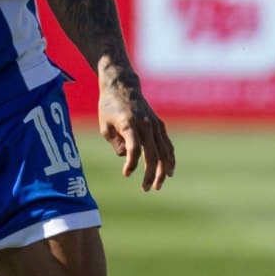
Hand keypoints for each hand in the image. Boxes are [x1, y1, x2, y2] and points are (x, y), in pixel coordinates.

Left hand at [97, 73, 175, 191]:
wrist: (122, 86)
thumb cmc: (109, 107)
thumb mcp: (104, 126)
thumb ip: (115, 142)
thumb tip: (127, 156)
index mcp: (129, 124)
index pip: (134, 149)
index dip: (131, 164)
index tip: (126, 174)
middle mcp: (145, 125)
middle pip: (152, 154)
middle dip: (150, 174)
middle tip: (145, 189)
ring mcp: (155, 125)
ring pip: (164, 152)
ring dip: (162, 170)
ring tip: (157, 186)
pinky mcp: (159, 125)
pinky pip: (168, 145)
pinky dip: (170, 159)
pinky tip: (169, 171)